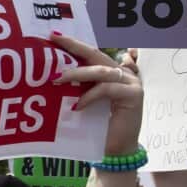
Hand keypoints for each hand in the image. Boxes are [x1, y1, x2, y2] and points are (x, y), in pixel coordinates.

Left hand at [49, 33, 142, 155]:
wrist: (116, 150)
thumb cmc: (97, 127)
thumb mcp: (82, 102)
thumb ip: (75, 87)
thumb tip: (52, 73)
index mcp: (109, 73)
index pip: (90, 54)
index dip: (74, 44)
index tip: (54, 35)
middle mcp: (122, 74)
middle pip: (96, 55)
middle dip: (74, 46)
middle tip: (54, 39)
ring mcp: (130, 83)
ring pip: (100, 71)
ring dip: (76, 74)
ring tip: (57, 78)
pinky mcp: (134, 95)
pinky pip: (107, 89)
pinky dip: (90, 95)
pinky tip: (77, 105)